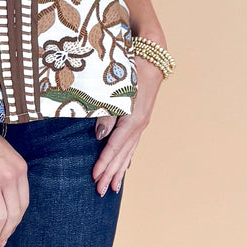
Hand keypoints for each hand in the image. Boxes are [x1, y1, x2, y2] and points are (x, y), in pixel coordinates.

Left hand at [91, 58, 165, 194]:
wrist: (152, 55)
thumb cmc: (132, 67)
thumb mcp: (117, 88)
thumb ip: (107, 113)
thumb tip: (99, 135)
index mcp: (133, 119)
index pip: (115, 146)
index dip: (104, 163)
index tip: (95, 177)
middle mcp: (139, 124)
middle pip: (122, 154)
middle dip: (110, 173)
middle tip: (100, 192)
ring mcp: (142, 123)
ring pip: (128, 152)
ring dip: (119, 170)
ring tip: (112, 187)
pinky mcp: (141, 119)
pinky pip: (133, 144)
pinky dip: (126, 157)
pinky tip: (124, 167)